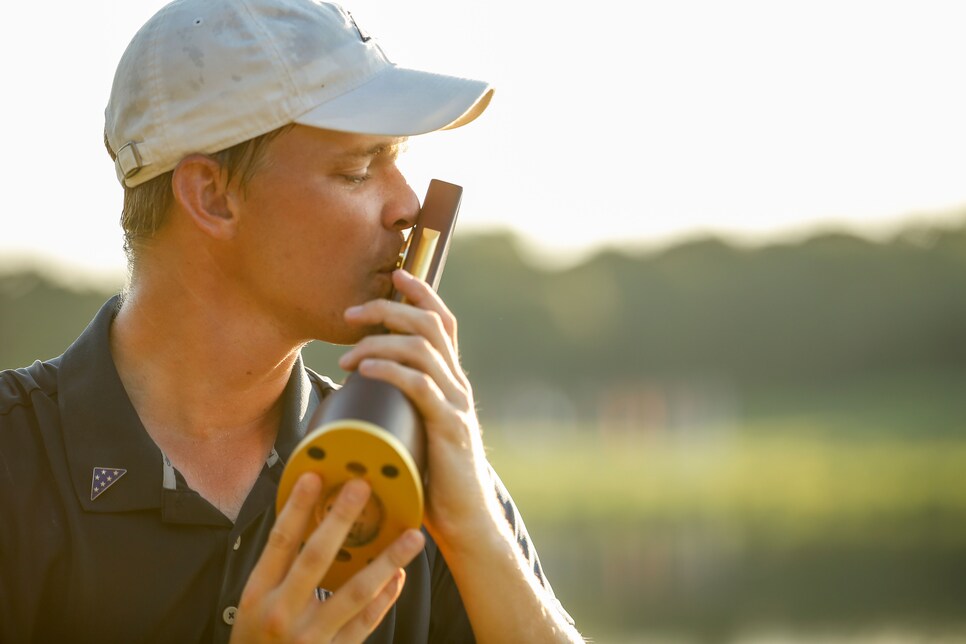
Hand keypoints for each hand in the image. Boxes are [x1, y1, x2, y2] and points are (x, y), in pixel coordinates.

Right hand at [231, 473, 424, 642]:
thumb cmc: (255, 642)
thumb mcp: (252, 605)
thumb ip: (276, 570)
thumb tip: (304, 521)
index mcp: (257, 595)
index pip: (279, 542)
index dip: (297, 507)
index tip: (314, 476)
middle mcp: (282, 613)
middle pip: (315, 557)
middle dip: (341, 519)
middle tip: (363, 487)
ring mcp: (310, 635)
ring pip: (353, 592)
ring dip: (386, 560)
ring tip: (411, 537)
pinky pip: (365, 623)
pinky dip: (384, 599)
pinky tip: (399, 577)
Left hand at [339, 269, 500, 542]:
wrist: (464, 520)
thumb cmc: (433, 477)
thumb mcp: (416, 429)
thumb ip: (399, 407)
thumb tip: (356, 391)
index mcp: (452, 381)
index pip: (443, 321)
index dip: (422, 292)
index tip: (394, 273)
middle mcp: (458, 384)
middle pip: (431, 324)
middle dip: (389, 308)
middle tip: (351, 313)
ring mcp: (456, 404)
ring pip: (424, 348)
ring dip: (381, 340)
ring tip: (347, 352)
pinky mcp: (448, 427)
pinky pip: (420, 385)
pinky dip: (390, 369)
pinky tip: (366, 367)